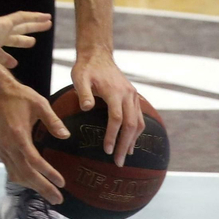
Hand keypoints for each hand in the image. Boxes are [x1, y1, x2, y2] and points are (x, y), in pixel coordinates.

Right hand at [0, 10, 53, 104]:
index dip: (7, 60)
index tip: (15, 64)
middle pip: (12, 39)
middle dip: (23, 40)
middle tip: (32, 42)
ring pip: (21, 26)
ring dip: (35, 25)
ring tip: (48, 22)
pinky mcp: (2, 23)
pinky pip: (22, 18)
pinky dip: (34, 16)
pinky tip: (46, 16)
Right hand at [0, 64, 69, 202]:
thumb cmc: (20, 96)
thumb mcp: (40, 103)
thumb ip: (53, 120)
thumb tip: (66, 136)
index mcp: (17, 134)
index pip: (33, 160)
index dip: (48, 173)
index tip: (62, 182)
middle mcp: (8, 144)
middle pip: (25, 172)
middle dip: (42, 187)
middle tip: (58, 200)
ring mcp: (3, 147)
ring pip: (16, 174)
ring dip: (32, 186)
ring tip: (49, 195)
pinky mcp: (1, 147)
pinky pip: (10, 168)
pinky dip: (22, 178)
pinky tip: (32, 183)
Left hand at [72, 48, 144, 166]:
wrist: (98, 54)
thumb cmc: (86, 67)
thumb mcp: (79, 77)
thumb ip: (83, 92)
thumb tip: (86, 109)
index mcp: (115, 92)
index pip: (117, 119)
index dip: (113, 136)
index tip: (107, 150)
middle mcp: (128, 95)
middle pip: (131, 125)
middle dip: (125, 145)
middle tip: (119, 163)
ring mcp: (133, 96)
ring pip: (139, 123)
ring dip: (133, 141)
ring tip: (125, 156)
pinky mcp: (133, 97)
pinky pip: (139, 117)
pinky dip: (137, 132)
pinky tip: (131, 142)